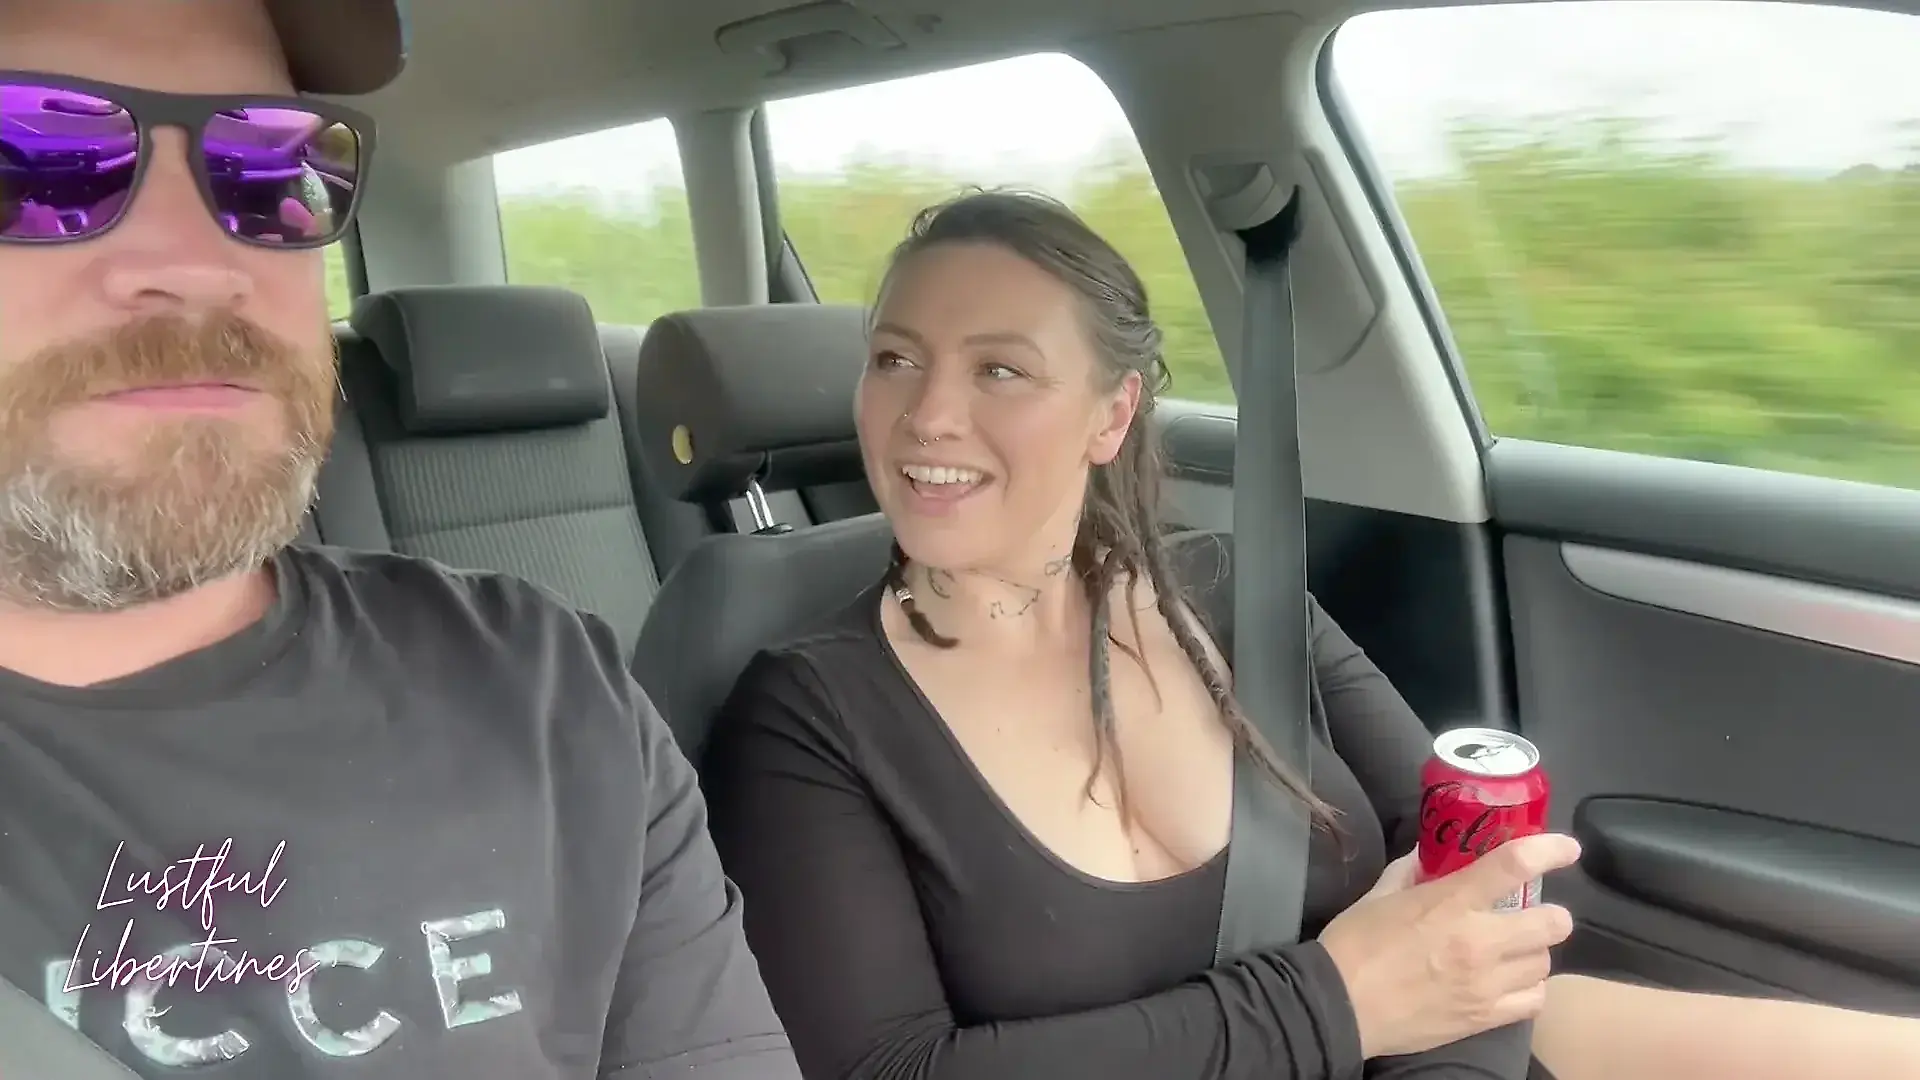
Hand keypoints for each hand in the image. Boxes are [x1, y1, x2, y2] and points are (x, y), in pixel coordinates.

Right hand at [1316, 832, 1580, 1058]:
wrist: (1339, 1006)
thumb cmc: (1354, 944)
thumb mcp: (1378, 895)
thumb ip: (1411, 872)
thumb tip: (1430, 857)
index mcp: (1451, 902)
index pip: (1514, 866)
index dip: (1549, 851)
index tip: (1566, 849)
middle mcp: (1479, 941)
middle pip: (1552, 923)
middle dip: (1550, 915)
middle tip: (1534, 916)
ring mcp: (1486, 983)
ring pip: (1544, 962)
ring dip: (1535, 952)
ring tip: (1517, 952)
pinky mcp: (1484, 1017)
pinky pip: (1534, 1000)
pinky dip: (1531, 988)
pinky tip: (1514, 983)